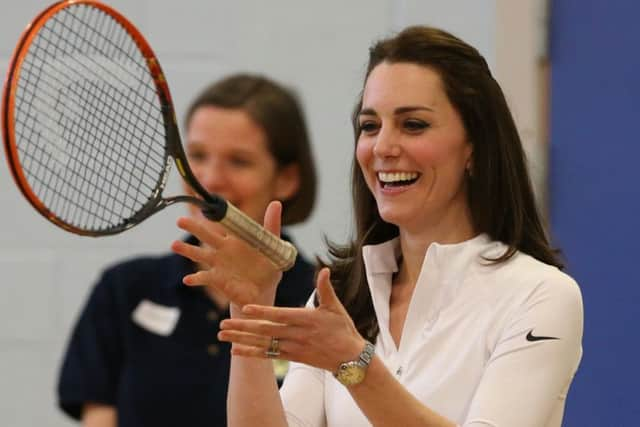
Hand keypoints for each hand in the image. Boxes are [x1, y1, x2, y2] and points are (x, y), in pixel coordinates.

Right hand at [171, 201, 283, 307]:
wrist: (262, 292)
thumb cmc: (267, 266)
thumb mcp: (273, 245)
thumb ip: (271, 225)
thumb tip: (276, 203)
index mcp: (236, 238)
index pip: (223, 222)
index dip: (213, 213)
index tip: (204, 204)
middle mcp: (223, 249)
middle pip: (206, 235)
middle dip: (193, 227)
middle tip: (180, 220)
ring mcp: (218, 264)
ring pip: (200, 255)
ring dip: (187, 250)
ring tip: (174, 245)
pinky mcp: (217, 279)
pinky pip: (204, 278)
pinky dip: (196, 279)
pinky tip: (188, 280)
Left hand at [218, 268, 366, 372]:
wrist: (350, 358)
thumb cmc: (343, 329)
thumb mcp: (335, 307)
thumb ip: (325, 288)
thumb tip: (324, 269)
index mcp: (306, 319)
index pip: (280, 315)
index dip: (263, 312)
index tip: (245, 308)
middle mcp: (297, 335)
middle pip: (266, 330)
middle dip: (243, 327)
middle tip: (222, 324)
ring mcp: (293, 347)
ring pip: (263, 343)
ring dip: (242, 339)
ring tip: (223, 335)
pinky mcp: (292, 357)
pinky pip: (268, 355)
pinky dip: (251, 353)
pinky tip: (235, 350)